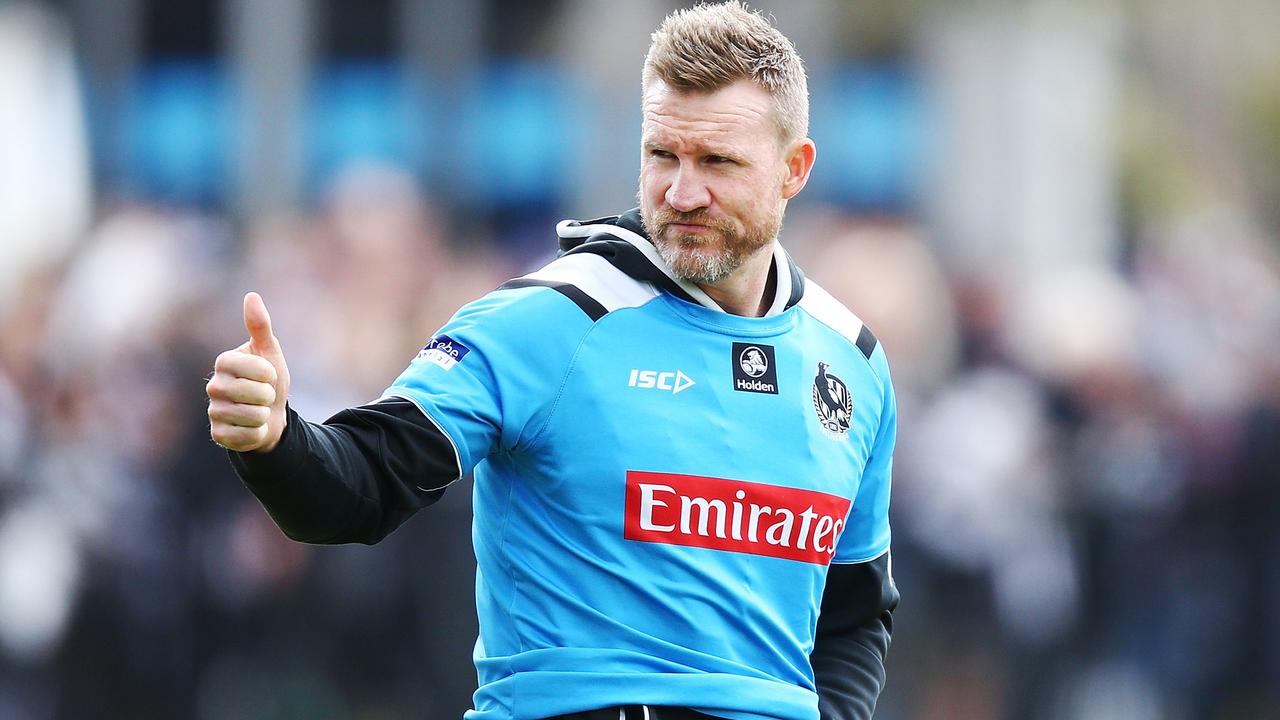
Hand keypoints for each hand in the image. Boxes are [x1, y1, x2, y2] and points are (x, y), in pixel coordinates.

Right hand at [207, 292, 291, 451]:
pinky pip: (245, 436)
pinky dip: (257, 433)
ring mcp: (213, 411)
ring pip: (250, 416)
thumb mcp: (270, 353)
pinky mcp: (218, 434)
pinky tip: (253, 428)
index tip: (269, 374)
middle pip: (252, 393)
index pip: (249, 366)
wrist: (272, 417)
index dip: (267, 373)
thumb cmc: (269, 382)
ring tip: (260, 411)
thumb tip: (251, 295)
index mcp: (224, 362)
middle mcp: (213, 386)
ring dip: (265, 415)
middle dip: (269, 396)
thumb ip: (260, 326)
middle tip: (266, 395)